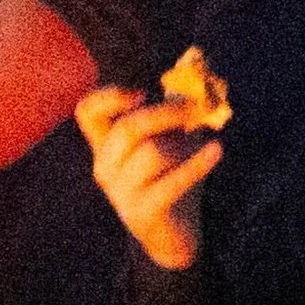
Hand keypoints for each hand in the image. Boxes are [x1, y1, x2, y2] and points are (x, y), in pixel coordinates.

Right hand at [75, 84, 223, 268]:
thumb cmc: (170, 180)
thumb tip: (194, 67)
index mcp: (104, 147)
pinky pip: (172, 181)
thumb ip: (173, 109)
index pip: (87, 112)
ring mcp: (120, 193)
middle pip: (128, 127)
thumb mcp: (168, 141)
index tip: (141, 93)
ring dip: (183, 145)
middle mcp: (105, 168)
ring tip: (200, 148)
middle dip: (166, 112)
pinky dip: (198, 164)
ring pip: (153, 152)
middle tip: (195, 108)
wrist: (173, 237)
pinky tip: (217, 151)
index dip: (109, 96)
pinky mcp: (142, 213)